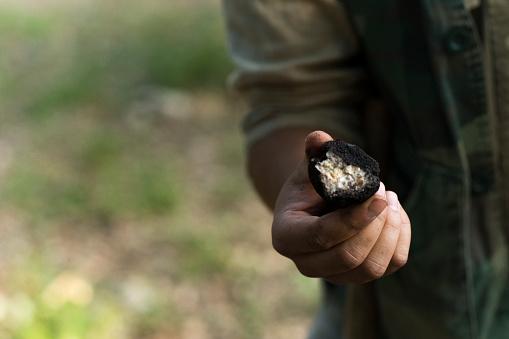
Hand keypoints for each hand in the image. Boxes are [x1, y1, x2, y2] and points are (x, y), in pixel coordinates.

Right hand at [272, 131, 410, 283]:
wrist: (314, 207)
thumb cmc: (309, 186)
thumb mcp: (307, 169)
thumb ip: (313, 154)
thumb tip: (319, 138)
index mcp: (287, 237)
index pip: (321, 237)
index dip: (353, 220)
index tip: (377, 197)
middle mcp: (307, 264)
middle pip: (349, 258)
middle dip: (374, 225)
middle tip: (382, 193)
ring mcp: (334, 275)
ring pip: (372, 268)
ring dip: (390, 232)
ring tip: (389, 199)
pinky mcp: (358, 276)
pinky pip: (390, 266)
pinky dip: (401, 239)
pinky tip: (395, 213)